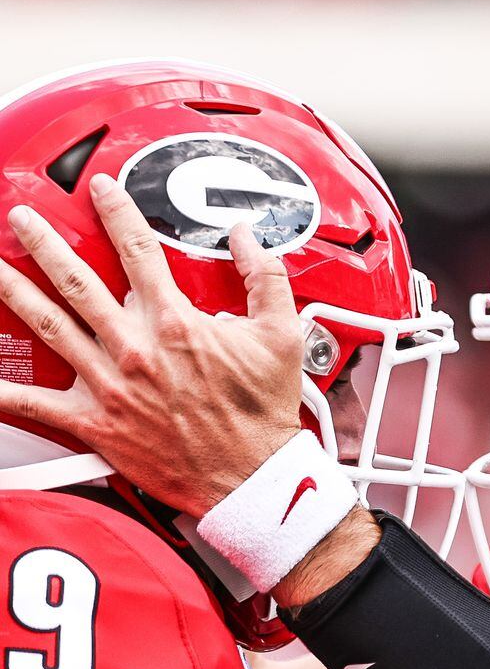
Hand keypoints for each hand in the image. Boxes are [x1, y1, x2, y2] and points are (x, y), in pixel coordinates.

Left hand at [0, 174, 303, 516]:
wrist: (252, 478)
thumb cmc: (264, 415)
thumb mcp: (282, 337)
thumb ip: (266, 279)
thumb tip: (246, 239)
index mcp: (176, 323)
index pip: (137, 250)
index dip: (116, 211)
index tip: (101, 190)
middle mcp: (135, 348)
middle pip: (76, 280)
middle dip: (45, 242)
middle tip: (25, 219)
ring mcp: (110, 385)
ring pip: (49, 325)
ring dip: (14, 289)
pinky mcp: (98, 423)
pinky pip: (37, 406)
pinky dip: (4, 392)